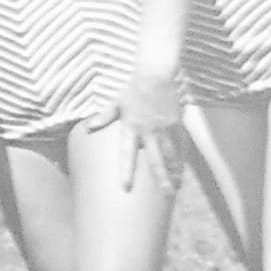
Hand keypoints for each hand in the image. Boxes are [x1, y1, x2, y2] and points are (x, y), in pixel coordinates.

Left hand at [85, 69, 183, 192]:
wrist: (155, 76)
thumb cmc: (132, 90)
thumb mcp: (115, 103)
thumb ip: (104, 117)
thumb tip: (88, 128)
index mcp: (131, 128)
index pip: (127, 154)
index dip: (126, 171)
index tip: (126, 187)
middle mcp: (149, 131)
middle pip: (156, 159)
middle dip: (162, 178)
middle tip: (167, 195)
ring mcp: (165, 129)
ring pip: (171, 155)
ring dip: (174, 172)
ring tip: (176, 188)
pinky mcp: (177, 124)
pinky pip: (181, 144)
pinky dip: (182, 158)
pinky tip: (182, 170)